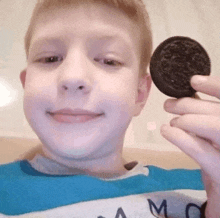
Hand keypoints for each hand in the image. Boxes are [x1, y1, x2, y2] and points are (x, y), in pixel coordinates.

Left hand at [160, 75, 219, 217]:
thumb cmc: (218, 160)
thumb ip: (207, 118)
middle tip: (168, 105)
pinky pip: (200, 150)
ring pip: (214, 127)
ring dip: (187, 120)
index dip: (215, 86)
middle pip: (218, 112)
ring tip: (171, 122)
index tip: (194, 81)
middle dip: (189, 105)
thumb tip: (188, 99)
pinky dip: (180, 137)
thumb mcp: (213, 136)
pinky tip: (167, 132)